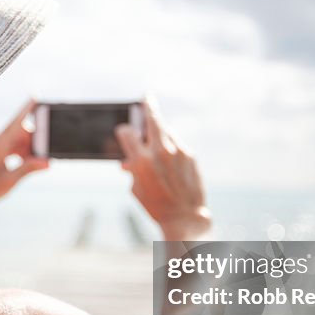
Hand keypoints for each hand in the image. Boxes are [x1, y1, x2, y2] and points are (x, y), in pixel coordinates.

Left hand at [0, 100, 49, 209]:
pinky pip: (10, 146)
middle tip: (46, 153)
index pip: (16, 122)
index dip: (27, 108)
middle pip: (20, 132)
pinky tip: (26, 164)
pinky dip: (20, 153)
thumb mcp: (10, 181)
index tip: (36, 96)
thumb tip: (47, 162)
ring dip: (27, 149)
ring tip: (37, 164)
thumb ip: (28, 169)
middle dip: (34, 140)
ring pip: (16, 140)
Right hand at [116, 99, 211, 238]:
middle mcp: (160, 152)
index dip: (124, 132)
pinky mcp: (190, 155)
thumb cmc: (157, 206)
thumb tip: (130, 159)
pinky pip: (177, 143)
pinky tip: (170, 156)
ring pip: (167, 130)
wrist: (185, 217)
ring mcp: (178, 151)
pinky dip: (172, 145)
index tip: (125, 131)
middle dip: (148, 106)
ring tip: (157, 137)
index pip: (127, 133)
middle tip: (146, 97)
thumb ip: (132, 169)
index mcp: (141, 161)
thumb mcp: (136, 189)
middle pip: (153, 118)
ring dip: (161, 131)